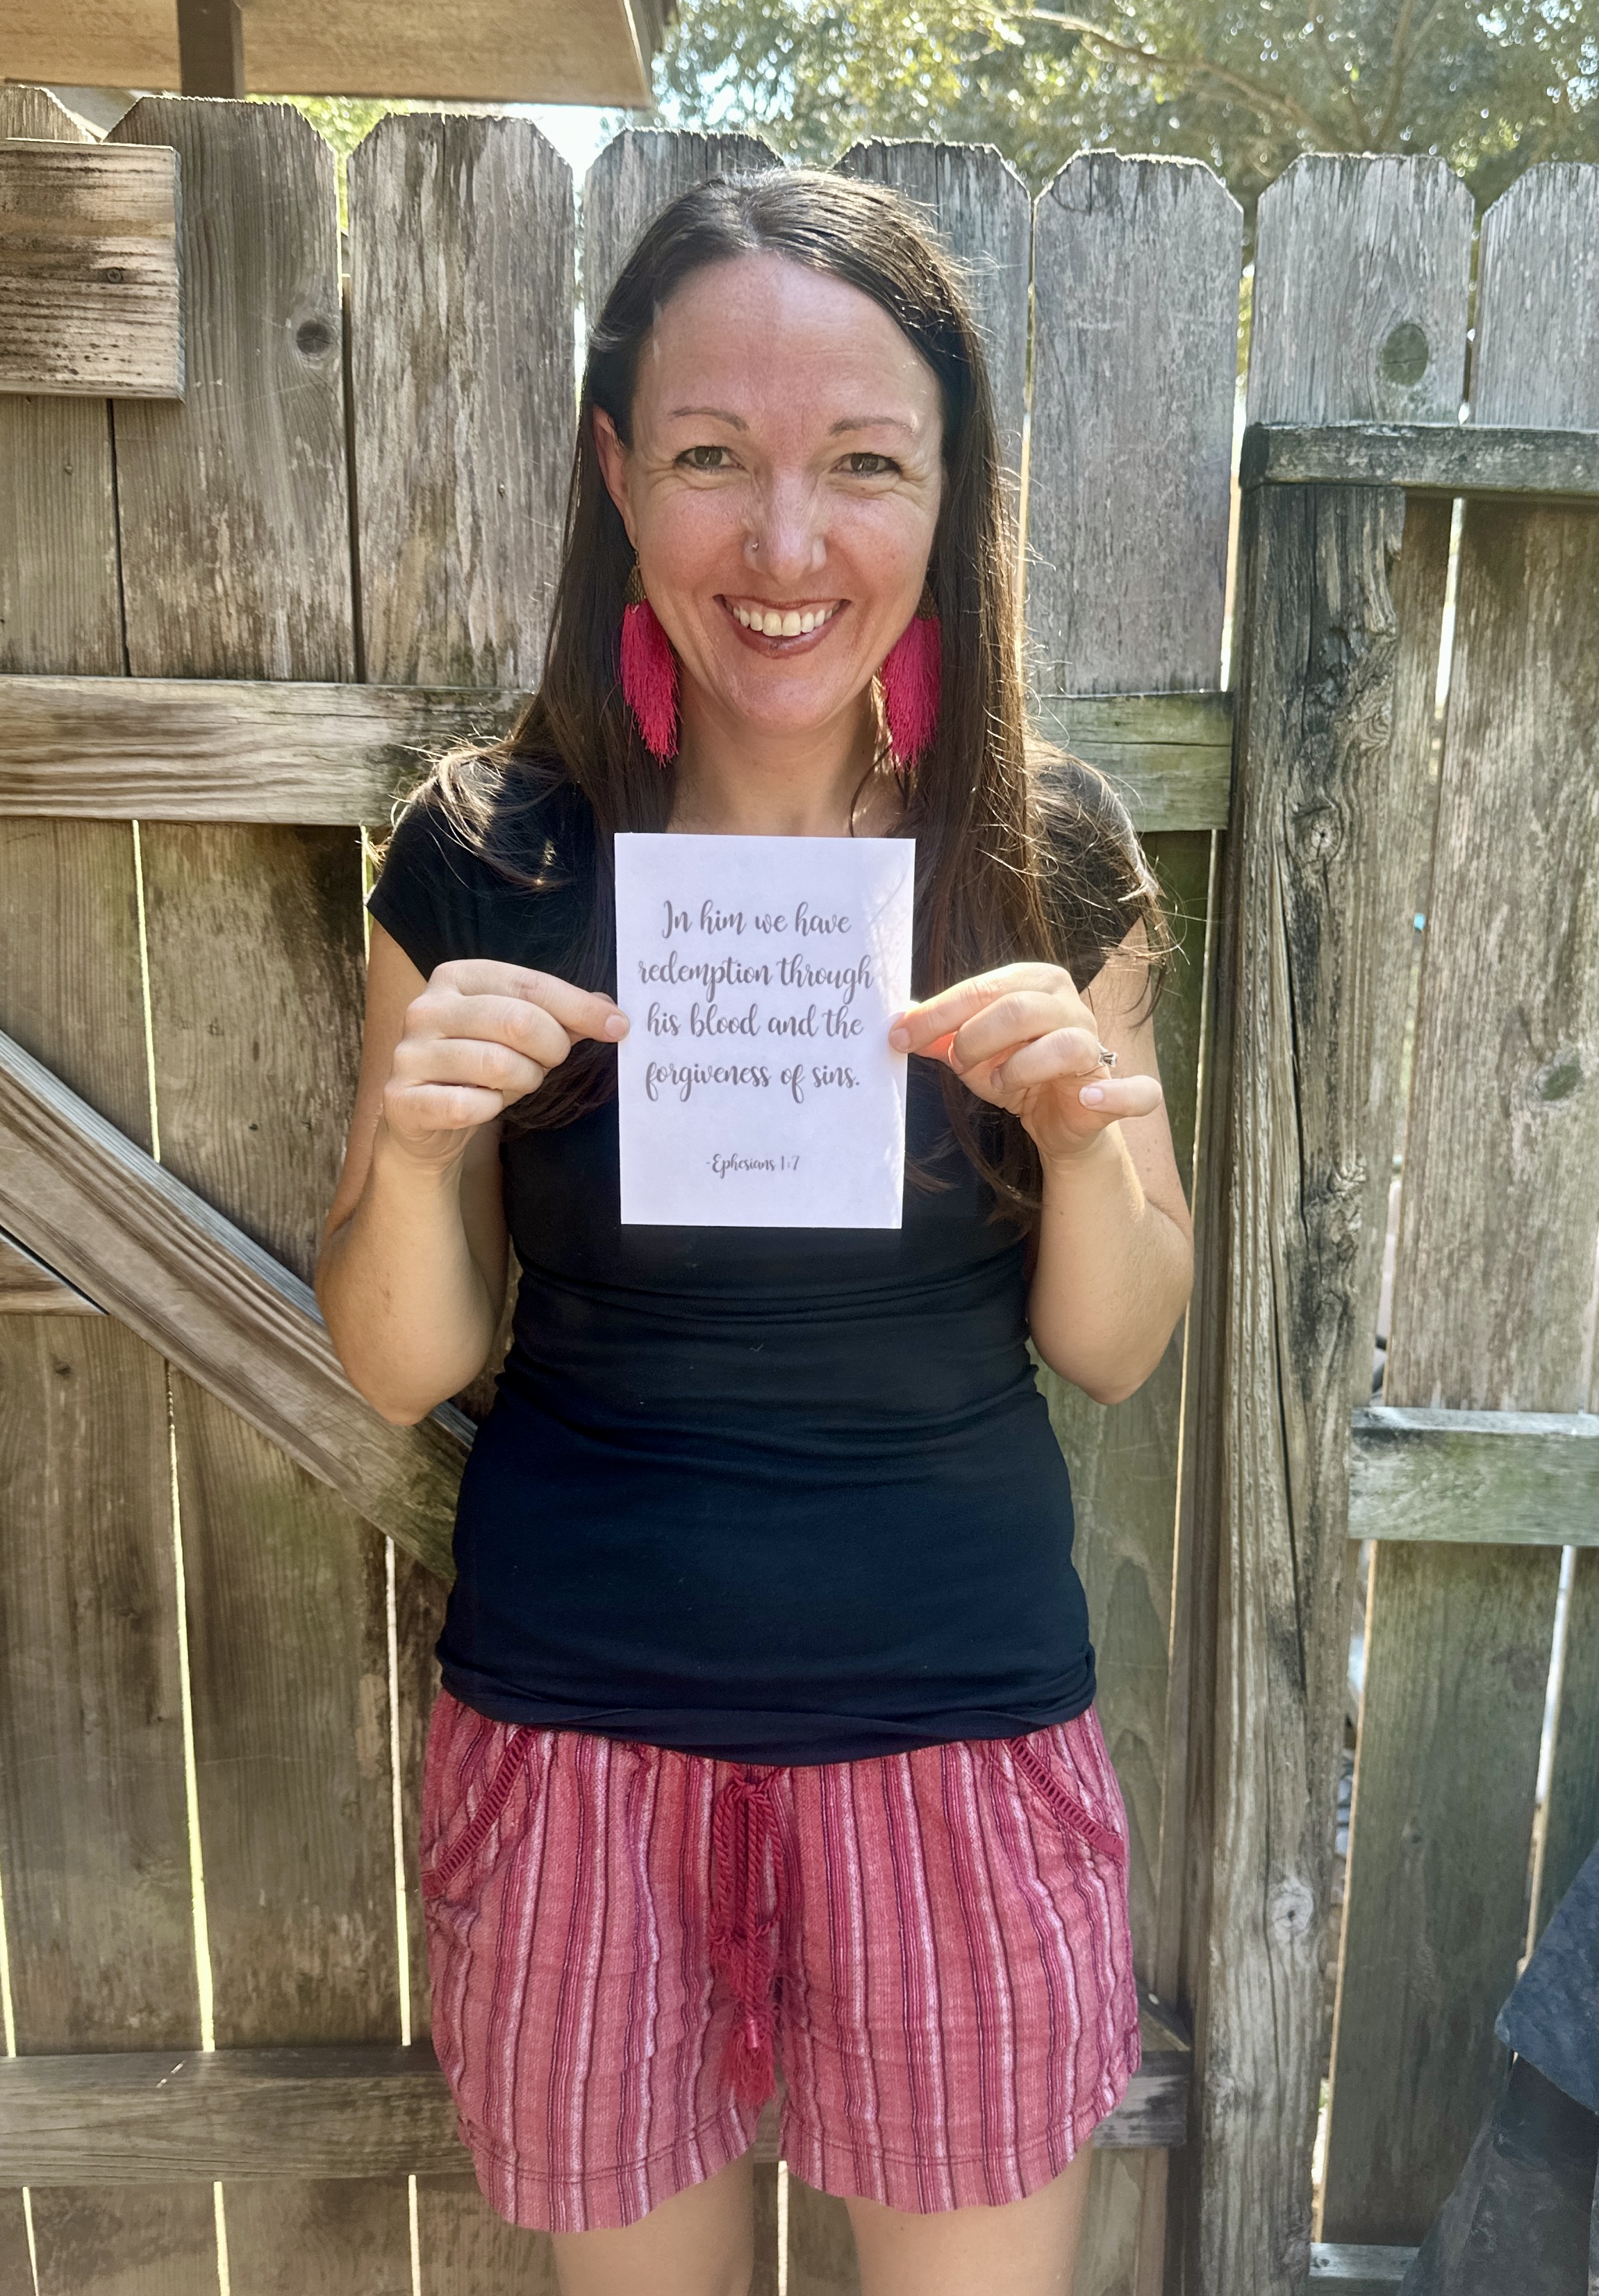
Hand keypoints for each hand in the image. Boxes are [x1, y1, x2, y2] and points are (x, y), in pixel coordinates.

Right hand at [383, 960, 627, 1165]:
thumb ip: (561, 1017)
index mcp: (456, 977)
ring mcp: (409, 1053)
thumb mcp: (519, 1035)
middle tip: (552, 1062)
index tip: (618, 1026)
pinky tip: (484, 1105)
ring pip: (497, 1064)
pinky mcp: (401, 1098)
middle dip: (551, 1048)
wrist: (422, 1120)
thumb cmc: (479, 1067)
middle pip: (517, 1021)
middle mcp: (426, 1008)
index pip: (530, 985)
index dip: (580, 1008)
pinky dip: (489, 1109)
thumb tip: (610, 1012)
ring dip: (524, 1080)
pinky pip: (467, 1104)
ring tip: (516, 1083)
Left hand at [888, 961, 1163, 1165]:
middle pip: (1018, 1010)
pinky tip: (1089, 1096)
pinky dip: (1115, 1094)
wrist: (1057, 1117)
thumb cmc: (1014, 1070)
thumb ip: (937, 1036)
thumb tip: (897, 1023)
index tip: (898, 1034)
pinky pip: (1133, 1090)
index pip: (981, 988)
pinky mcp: (1114, 1088)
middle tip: (958, 1062)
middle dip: (975, 1038)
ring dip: (1020, 1069)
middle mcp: (1069, 1005)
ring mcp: (1096, 1045)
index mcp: (1034, 983)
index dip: (936, 1013)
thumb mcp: (969, 1050)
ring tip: (1000, 1084)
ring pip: (1065, 1046)